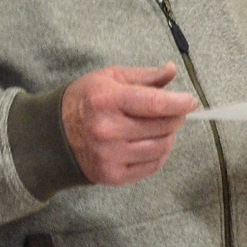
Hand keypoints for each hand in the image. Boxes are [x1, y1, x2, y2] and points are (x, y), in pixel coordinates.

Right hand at [62, 62, 197, 185]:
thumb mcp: (111, 77)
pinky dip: (160, 153)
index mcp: (107, 100)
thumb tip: (172, 71)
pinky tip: (152, 142)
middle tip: (176, 110)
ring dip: (169, 135)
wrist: (55, 133)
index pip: (155, 103)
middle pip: (162, 126)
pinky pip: (152, 166)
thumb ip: (145, 75)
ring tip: (162, 126)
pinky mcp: (112, 175)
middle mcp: (108, 130)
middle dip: (176, 116)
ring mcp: (110, 155)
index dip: (179, 102)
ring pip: (161, 148)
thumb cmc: (86, 99)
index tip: (191, 100)